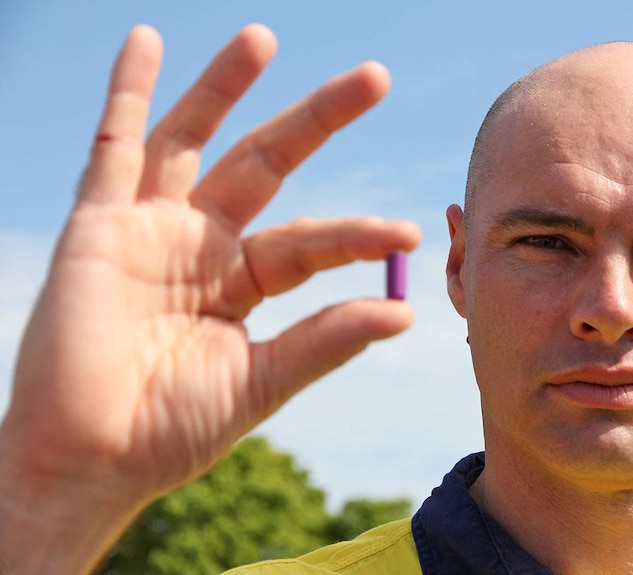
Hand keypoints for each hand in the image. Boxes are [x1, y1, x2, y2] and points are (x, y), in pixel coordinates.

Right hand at [0, 24, 418, 571]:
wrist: (90, 461)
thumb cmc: (172, 431)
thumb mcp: (262, 381)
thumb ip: (325, 340)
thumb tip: (404, 312)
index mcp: (242, 284)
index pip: (310, 242)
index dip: (356, 236)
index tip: (405, 237)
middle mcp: (201, 246)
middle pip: (267, 164)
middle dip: (319, 120)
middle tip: (376, 78)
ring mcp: (150, 228)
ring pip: (195, 138)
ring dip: (226, 86)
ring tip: (264, 37)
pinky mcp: (98, 225)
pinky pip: (112, 145)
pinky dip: (127, 92)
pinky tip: (145, 41)